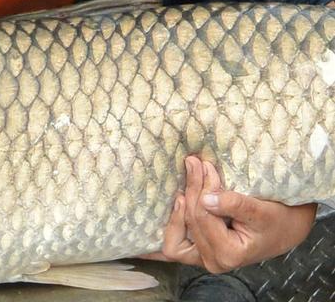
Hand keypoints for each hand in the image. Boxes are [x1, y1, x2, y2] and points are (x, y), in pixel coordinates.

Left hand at [142, 156, 315, 272]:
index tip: (206, 165)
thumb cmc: (280, 220)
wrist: (287, 229)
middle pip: (188, 224)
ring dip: (175, 213)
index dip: (202, 189)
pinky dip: (161, 237)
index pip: (203, 216)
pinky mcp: (198, 250)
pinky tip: (139, 238)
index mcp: (228, 253)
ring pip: (173, 241)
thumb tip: (206, 197)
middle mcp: (212, 260)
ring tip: (182, 188)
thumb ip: (235, 204)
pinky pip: (173, 247)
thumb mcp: (263, 210)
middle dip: (191, 192)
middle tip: (195, 165)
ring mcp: (202, 257)